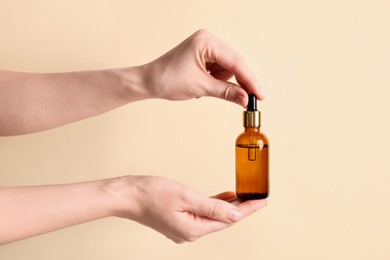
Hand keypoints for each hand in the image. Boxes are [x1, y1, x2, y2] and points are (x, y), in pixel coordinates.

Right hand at [113, 175, 266, 242]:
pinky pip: (202, 214)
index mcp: (193, 230)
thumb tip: (234, 215)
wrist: (127, 195)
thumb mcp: (186, 196)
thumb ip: (212, 206)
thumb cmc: (151, 194)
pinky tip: (222, 198)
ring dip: (227, 206)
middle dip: (240, 208)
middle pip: (222, 220)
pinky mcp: (179, 220)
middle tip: (257, 197)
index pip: (228, 220)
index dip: (248, 210)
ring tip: (243, 196)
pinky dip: (214, 205)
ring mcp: (184, 228)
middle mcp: (190, 233)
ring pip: (212, 216)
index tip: (262, 202)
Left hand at [142, 29, 263, 106]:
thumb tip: (245, 99)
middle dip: (238, 82)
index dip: (249, 80)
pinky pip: (219, 68)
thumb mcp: (201, 87)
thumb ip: (226, 92)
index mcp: (206, 42)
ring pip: (228, 67)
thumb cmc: (168, 80)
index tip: (260, 95)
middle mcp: (207, 40)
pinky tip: (204, 85)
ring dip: (223, 82)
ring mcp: (205, 46)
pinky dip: (216, 79)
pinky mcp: (203, 54)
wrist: (149, 81)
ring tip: (205, 89)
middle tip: (247, 99)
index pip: (235, 62)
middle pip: (234, 63)